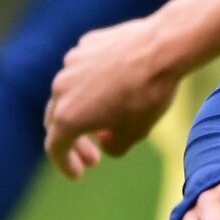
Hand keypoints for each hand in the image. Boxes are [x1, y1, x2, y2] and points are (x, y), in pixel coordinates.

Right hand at [44, 17, 180, 177]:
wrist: (163, 48)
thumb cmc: (148, 95)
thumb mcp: (134, 133)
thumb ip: (113, 146)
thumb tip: (105, 143)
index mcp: (68, 116)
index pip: (55, 148)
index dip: (65, 165)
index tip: (78, 174)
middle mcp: (61, 88)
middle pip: (58, 121)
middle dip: (74, 143)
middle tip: (93, 158)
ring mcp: (71, 63)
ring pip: (69, 92)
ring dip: (82, 112)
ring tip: (106, 122)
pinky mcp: (86, 45)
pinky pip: (83, 71)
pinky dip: (92, 86)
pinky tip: (115, 90)